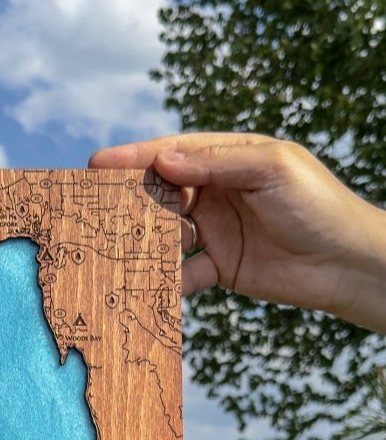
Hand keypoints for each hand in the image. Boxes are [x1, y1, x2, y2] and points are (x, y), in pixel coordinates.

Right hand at [89, 133, 385, 331]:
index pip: (175, 153)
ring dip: (141, 242)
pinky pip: (181, 273)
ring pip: (166, 234)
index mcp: (231, 159)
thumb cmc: (317, 206)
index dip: (136, 158)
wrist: (344, 263)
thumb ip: (218, 163)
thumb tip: (164, 161)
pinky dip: (163, 280)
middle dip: (130, 201)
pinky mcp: (219, 268)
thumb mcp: (271, 170)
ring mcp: (216, 231)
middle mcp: (219, 192)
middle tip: (94, 210)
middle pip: (163, 194)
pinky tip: (146, 286)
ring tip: (113, 250)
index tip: (97, 164)